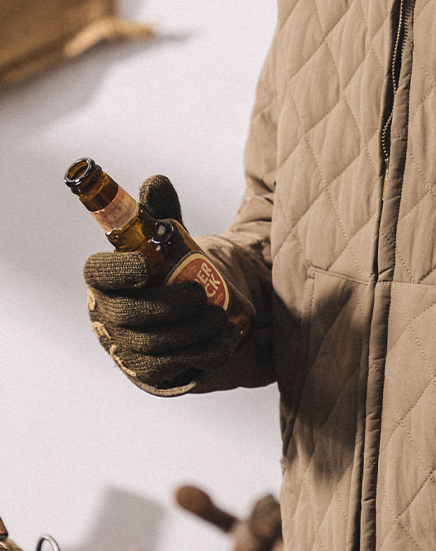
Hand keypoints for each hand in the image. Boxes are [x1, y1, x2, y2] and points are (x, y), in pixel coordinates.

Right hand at [83, 175, 234, 395]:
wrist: (178, 313)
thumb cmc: (164, 268)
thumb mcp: (164, 238)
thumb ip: (159, 212)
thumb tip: (155, 181)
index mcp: (105, 277)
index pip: (99, 273)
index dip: (119, 270)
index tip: (147, 265)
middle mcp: (109, 313)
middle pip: (129, 315)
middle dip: (167, 307)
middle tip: (201, 295)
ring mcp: (126, 344)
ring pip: (152, 344)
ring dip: (189, 332)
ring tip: (219, 318)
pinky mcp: (148, 369)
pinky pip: (170, 367)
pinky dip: (198, 356)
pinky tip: (221, 345)